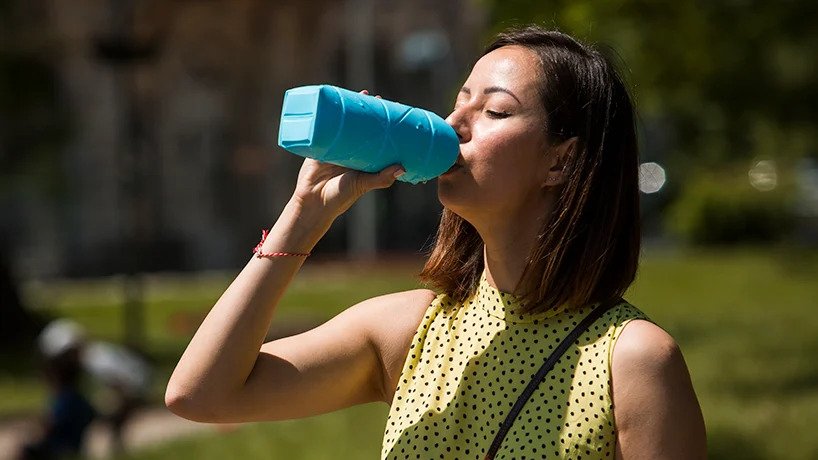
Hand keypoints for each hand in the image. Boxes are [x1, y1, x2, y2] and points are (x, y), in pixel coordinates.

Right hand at [290, 90, 404, 219]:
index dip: (381, 124)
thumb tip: (402, 168)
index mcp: (363, 160)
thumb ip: (381, 179)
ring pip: (342, 124)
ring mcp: (334, 147)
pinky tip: (330, 103)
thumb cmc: (340, 198)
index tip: (390, 110)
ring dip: (348, 109)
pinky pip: (323, 129)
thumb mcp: (363, 185)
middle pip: (359, 126)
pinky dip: (326, 117)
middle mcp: (350, 152)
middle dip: (365, 111)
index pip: (375, 137)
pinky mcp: (318, 146)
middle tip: (373, 97)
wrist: (313, 204)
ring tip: (358, 94)